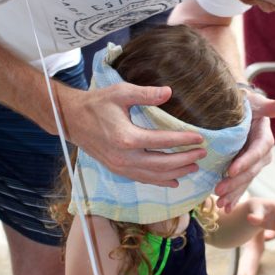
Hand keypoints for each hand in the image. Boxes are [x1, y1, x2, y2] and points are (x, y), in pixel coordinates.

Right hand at [62, 80, 205, 185]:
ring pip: (154, 176)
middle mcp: (124, 157)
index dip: (183, 140)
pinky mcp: (117, 170)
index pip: (163, 142)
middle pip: (162, 164)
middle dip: (185, 159)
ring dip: (176, 173)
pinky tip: (174, 181)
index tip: (200, 138)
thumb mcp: (120, 93)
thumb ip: (145, 93)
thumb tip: (168, 92)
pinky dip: (160, 181)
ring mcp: (120, 166)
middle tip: (202, 153)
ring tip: (194, 166)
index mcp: (126, 137)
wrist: (73, 119)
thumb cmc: (97, 103)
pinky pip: (143, 179)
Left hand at [214, 92, 274, 211]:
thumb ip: (269, 107)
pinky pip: (241, 185)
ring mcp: (254, 165)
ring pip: (244, 181)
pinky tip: (225, 208)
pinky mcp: (245, 171)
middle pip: (250, 171)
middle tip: (218, 190)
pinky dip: (233, 197)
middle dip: (235, 182)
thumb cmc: (246, 104)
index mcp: (265, 139)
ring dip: (233, 193)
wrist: (239, 112)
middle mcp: (262, 155)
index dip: (245, 162)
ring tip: (221, 203)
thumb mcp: (255, 103)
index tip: (231, 170)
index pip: (256, 152)